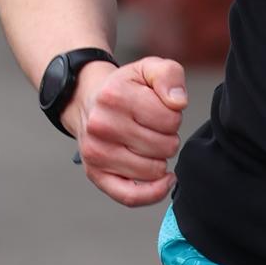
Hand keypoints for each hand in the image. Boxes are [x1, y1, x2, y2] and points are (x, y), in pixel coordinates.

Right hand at [74, 54, 186, 205]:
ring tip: (148, 143)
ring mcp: (97, 153)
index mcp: (115, 96)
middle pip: (164, 146)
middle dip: (168, 137)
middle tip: (153, 128)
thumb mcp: (148, 68)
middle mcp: (101, 126)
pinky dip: (153, 192)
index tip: (162, 111)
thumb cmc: (124, 88)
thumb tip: (177, 102)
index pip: (170, 117)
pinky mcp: (96, 175)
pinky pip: (131, 196)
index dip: (174, 115)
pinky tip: (163, 179)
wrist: (88, 100)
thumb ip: (169, 75)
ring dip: (160, 159)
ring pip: (153, 170)